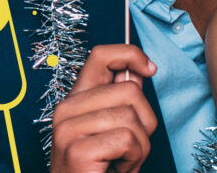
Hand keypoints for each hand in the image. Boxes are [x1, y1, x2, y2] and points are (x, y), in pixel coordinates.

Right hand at [51, 44, 158, 172]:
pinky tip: (118, 170)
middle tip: (131, 148)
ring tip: (123, 162)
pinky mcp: (77, 149)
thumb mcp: (110, 131)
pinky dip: (133, 160)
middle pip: (129, 91)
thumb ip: (119, 102)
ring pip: (132, 118)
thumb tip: (138, 73)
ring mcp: (68, 129)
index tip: (150, 69)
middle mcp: (66, 109)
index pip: (101, 56)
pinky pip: (127, 140)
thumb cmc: (98, 171)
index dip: (130, 55)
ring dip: (140, 148)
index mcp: (75, 101)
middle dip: (145, 123)